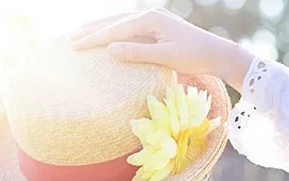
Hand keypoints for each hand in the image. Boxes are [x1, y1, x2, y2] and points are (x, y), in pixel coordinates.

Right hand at [71, 9, 253, 92]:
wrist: (217, 53)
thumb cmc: (194, 57)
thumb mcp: (165, 57)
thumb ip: (137, 53)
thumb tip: (109, 49)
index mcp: (150, 20)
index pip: (115, 29)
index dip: (94, 38)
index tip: (75, 46)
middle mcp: (151, 15)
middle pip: (115, 22)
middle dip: (92, 30)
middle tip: (71, 39)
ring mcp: (155, 20)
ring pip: (122, 23)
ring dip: (102, 28)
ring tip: (83, 34)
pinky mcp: (159, 27)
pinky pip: (131, 28)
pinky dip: (116, 31)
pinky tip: (109, 37)